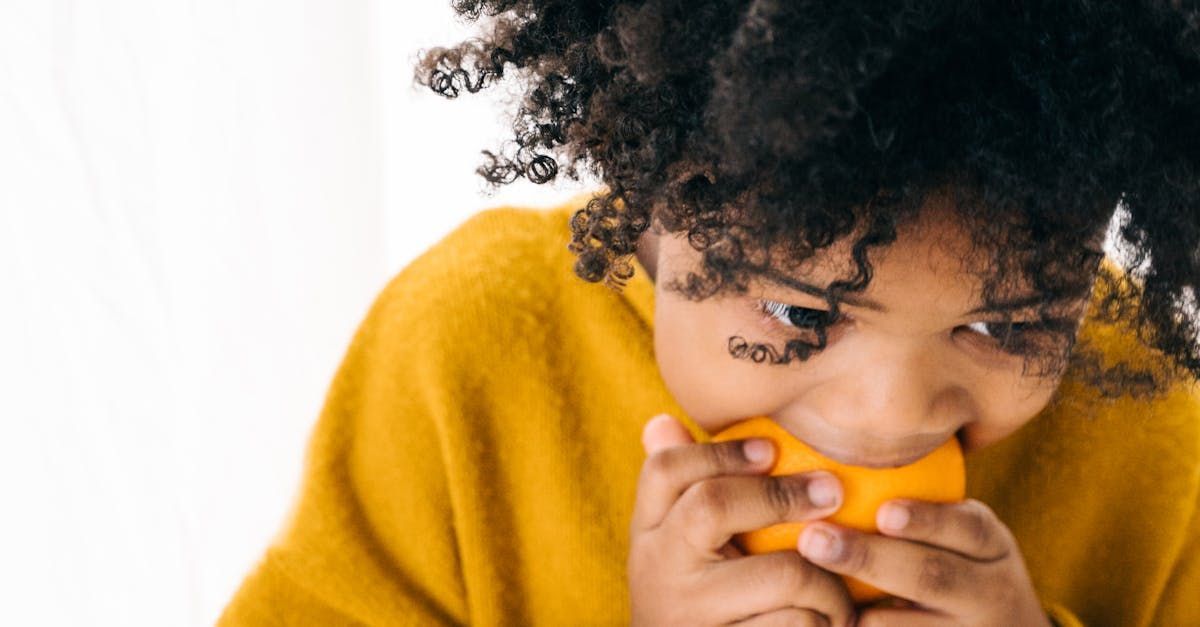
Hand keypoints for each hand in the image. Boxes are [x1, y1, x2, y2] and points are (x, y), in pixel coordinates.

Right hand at [628, 414, 857, 626]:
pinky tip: (830, 623)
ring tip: (841, 588)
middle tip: (834, 491)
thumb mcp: (674, 553)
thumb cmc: (695, 606)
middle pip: (713, 504)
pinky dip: (826, 622)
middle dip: (783, 494)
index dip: (720, 450)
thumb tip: (663, 421)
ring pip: (782, 574)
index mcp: (647, 536)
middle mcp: (658, 571)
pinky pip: (799, 624)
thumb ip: (678, 493)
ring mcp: (692, 616)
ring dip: (828, 581)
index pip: (664, 470)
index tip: (772, 448)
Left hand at [795, 497, 1051, 626]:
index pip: (967, 527)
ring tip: (808, 587)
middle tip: (814, 540)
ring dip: (858, 607)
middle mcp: (990, 592)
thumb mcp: (958, 539)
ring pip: (908, 624)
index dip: (927, 520)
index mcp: (991, 548)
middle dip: (869, 557)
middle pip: (931, 576)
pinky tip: (824, 618)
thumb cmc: (954, 567)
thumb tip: (825, 470)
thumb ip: (911, 509)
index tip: (884, 513)